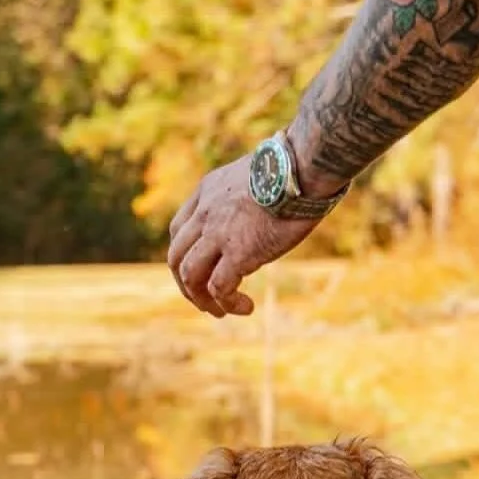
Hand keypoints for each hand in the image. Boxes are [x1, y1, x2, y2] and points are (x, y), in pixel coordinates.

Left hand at [167, 154, 321, 318]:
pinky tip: (246, 307)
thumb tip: (261, 208)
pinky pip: (219, 288)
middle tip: (206, 301)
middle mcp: (205, 213)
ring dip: (202, 300)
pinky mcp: (238, 253)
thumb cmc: (293, 168)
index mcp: (207, 191)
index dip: (185, 256)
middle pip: (176, 257)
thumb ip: (246, 196)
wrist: (302, 167)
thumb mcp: (255, 175)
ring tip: (222, 312)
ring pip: (190, 277)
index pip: (178, 230)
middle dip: (186, 285)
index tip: (203, 270)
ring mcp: (218, 233)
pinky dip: (228, 303)